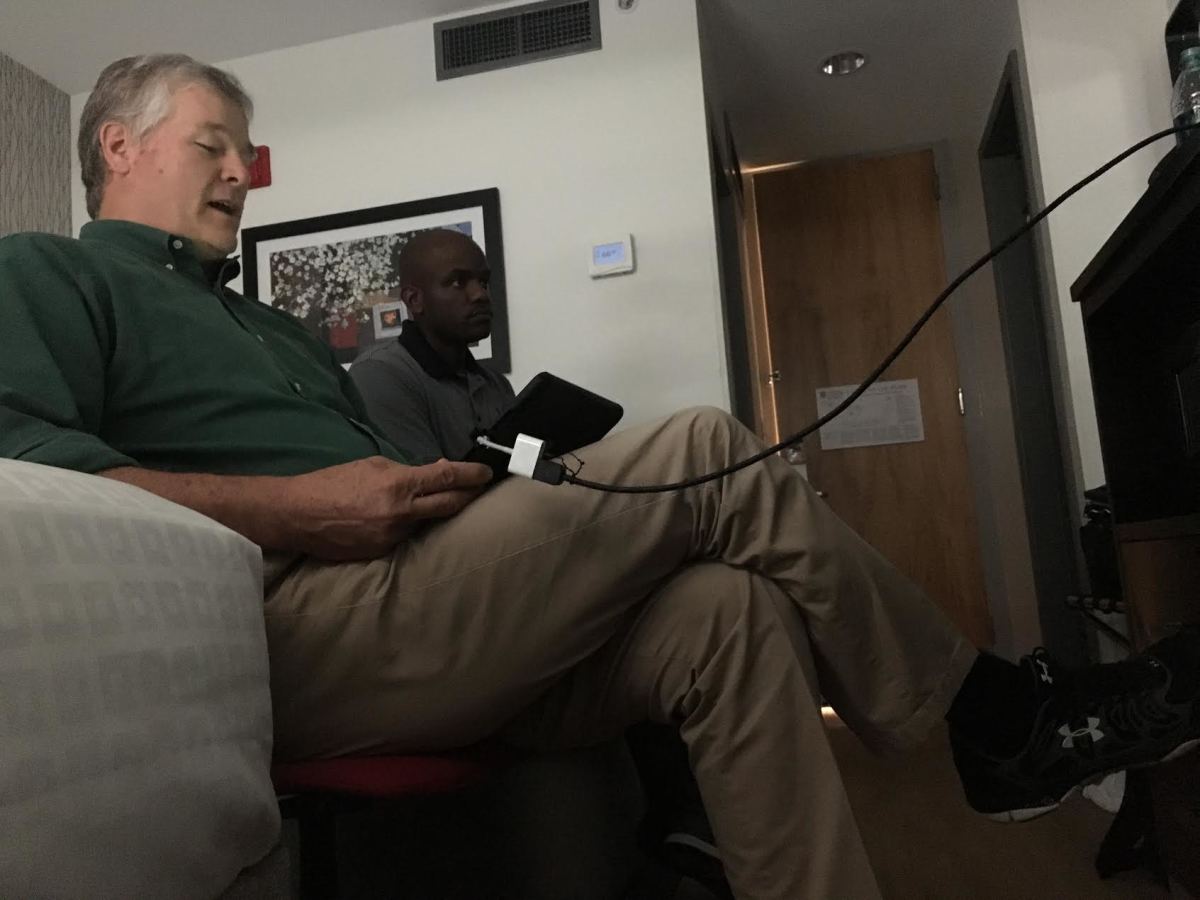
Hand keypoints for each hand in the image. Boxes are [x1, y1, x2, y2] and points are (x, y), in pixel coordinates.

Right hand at [282, 456, 491, 559]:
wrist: (297, 515)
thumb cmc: (332, 484)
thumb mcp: (373, 466)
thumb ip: (409, 471)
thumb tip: (438, 472)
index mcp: (398, 486)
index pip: (447, 479)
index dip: (472, 475)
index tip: (487, 473)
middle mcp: (401, 514)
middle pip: (450, 506)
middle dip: (469, 496)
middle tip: (479, 490)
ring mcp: (393, 537)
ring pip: (425, 522)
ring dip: (429, 512)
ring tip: (419, 503)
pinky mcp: (382, 553)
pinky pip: (404, 537)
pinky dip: (406, 526)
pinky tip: (391, 520)